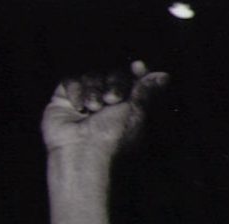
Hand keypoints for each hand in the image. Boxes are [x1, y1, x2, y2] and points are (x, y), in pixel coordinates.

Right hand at [41, 62, 168, 159]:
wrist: (83, 152)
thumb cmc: (115, 137)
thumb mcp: (136, 112)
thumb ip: (146, 91)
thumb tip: (165, 76)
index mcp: (129, 111)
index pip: (134, 83)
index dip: (137, 73)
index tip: (138, 66)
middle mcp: (107, 107)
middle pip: (113, 75)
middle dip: (114, 84)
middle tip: (112, 100)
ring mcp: (85, 103)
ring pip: (91, 76)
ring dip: (94, 89)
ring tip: (93, 108)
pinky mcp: (63, 102)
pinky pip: (70, 80)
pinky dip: (76, 90)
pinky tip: (78, 107)